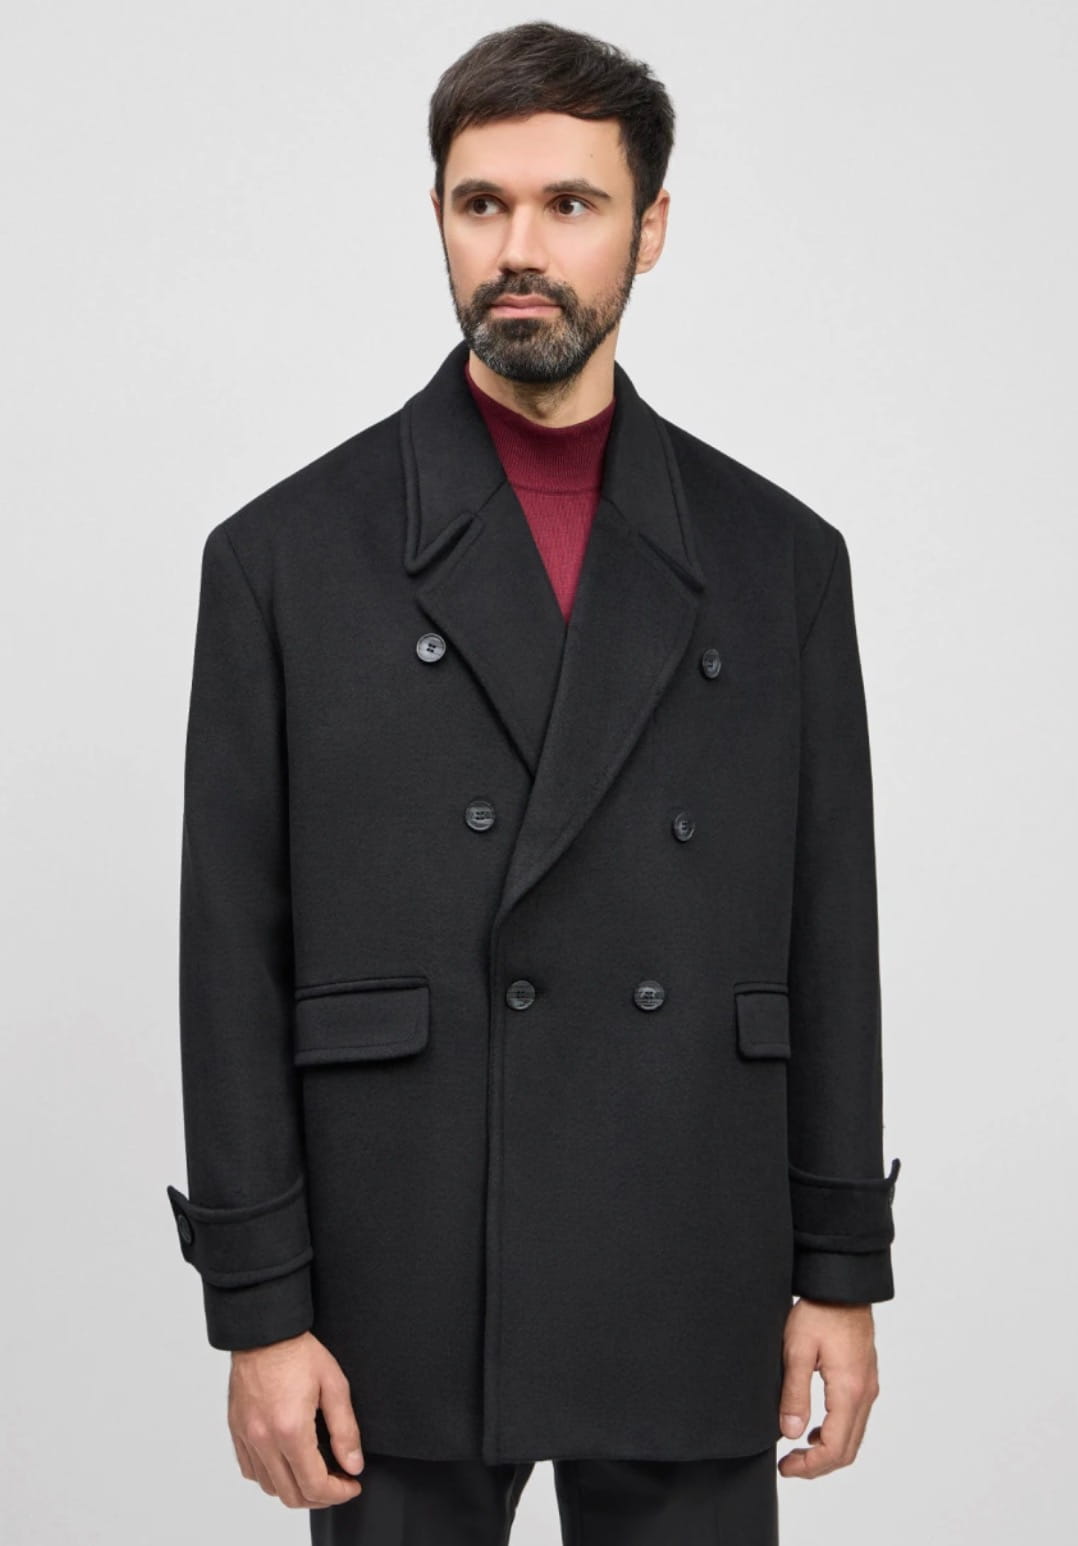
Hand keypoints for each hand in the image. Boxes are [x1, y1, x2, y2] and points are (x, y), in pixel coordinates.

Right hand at [227, 1330, 364, 1508]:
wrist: (264, 1331)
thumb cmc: (299, 1351)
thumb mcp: (334, 1384)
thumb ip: (345, 1430)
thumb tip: (353, 1465)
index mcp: (290, 1429)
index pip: (314, 1485)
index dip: (338, 1493)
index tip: (352, 1484)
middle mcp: (264, 1439)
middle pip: (291, 1495)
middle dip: (320, 1497)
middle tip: (338, 1483)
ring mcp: (247, 1436)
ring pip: (270, 1487)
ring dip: (295, 1489)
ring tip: (315, 1474)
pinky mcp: (237, 1430)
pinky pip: (251, 1470)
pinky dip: (271, 1476)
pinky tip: (287, 1462)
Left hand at [776, 1298, 879, 1478]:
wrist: (842, 1286)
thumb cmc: (820, 1311)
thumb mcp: (797, 1350)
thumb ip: (794, 1393)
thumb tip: (791, 1433)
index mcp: (849, 1390)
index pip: (835, 1448)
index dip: (810, 1466)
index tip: (786, 1467)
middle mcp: (865, 1393)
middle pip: (847, 1449)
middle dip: (818, 1465)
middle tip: (788, 1465)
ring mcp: (868, 1387)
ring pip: (853, 1437)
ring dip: (827, 1451)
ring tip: (797, 1451)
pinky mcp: (864, 1380)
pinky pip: (855, 1419)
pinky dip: (836, 1434)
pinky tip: (815, 1428)